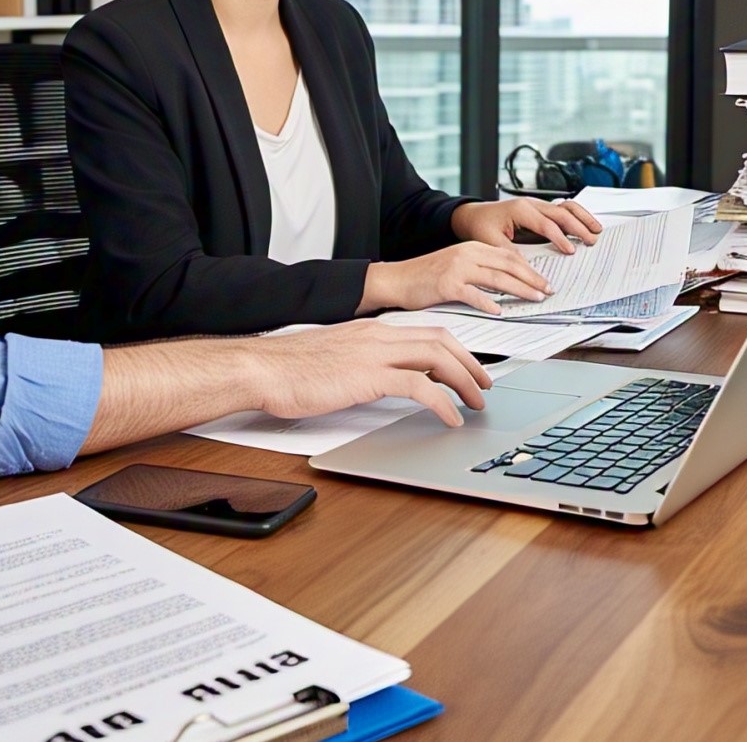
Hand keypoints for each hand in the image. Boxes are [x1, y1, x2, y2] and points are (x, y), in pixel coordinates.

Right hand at [252, 320, 490, 426]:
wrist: (263, 369)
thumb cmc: (288, 369)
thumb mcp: (334, 360)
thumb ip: (361, 365)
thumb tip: (381, 381)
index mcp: (370, 330)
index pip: (426, 332)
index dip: (455, 350)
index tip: (468, 369)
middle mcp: (377, 336)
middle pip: (441, 340)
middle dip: (469, 363)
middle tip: (484, 386)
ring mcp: (373, 353)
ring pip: (437, 358)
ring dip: (463, 381)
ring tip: (475, 403)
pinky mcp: (368, 376)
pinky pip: (419, 385)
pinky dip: (442, 401)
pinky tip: (450, 417)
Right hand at [360, 241, 555, 315]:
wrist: (396, 280)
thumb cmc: (424, 277)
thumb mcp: (455, 264)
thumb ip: (478, 270)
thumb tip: (505, 283)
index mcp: (470, 247)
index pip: (508, 255)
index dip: (530, 268)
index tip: (543, 280)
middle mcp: (465, 254)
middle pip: (508, 264)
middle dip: (532, 278)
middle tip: (547, 290)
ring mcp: (456, 268)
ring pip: (497, 278)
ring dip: (519, 289)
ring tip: (534, 298)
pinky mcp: (446, 285)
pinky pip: (474, 294)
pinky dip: (489, 303)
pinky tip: (499, 310)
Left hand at [450, 197, 601, 252]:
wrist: (473, 215)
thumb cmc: (481, 226)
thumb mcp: (491, 242)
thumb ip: (509, 253)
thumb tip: (527, 268)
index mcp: (520, 209)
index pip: (546, 224)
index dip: (560, 238)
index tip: (570, 251)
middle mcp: (531, 204)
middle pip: (561, 212)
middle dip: (578, 227)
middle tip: (591, 241)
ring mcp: (537, 205)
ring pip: (566, 207)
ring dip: (582, 217)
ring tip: (596, 230)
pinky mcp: (540, 210)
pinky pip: (562, 209)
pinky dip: (576, 216)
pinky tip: (586, 225)